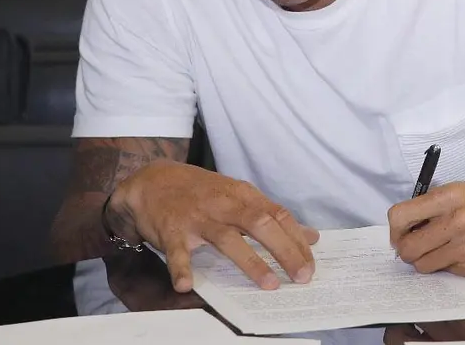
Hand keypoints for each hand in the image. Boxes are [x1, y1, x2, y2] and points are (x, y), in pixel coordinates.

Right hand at [110, 161, 319, 292]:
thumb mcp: (240, 196)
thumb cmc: (202, 192)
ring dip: (250, 261)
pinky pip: (177, 251)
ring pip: (227, 238)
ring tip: (268, 284)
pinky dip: (181, 267)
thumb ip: (273, 216)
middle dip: (284, 250)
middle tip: (302, 276)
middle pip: (261, 224)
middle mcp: (224, 204)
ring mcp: (198, 217)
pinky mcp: (171, 230)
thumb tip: (311, 236)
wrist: (153, 179)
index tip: (311, 264)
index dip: (297, 240)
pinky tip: (186, 285)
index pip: (278, 216)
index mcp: (244, 196)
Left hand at [388, 180, 464, 277]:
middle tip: (417, 246)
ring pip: (423, 265)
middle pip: (407, 248)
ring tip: (442, 251)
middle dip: (407, 249)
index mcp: (450, 196)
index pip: (400, 217)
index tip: (402, 232)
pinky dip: (450, 267)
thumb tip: (411, 223)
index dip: (395, 229)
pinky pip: (448, 273)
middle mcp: (455, 222)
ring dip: (427, 261)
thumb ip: (438, 204)